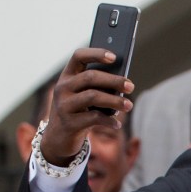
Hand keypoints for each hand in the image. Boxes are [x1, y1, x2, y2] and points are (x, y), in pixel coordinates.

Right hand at [42, 48, 134, 165]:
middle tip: (131, 86)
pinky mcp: (69, 123)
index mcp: (67, 76)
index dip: (96, 54)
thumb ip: (99, 88)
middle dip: (113, 80)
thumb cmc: (80, 111)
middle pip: (90, 77)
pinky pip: (93, 118)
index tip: (114, 57)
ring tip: (129, 105)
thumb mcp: (85, 96)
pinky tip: (117, 124)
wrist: (59, 137)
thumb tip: (123, 84)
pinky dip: (109, 121)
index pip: (78, 56)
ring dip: (114, 101)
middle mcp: (62, 88)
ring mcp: (64, 105)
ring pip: (92, 96)